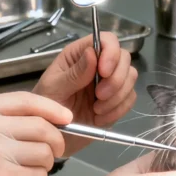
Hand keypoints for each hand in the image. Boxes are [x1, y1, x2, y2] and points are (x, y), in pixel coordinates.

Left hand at [33, 32, 137, 156]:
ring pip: (131, 77)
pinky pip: (130, 99)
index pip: (106, 40)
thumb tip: (92, 53)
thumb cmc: (45, 109)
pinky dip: (118, 110)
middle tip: (99, 96)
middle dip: (116, 79)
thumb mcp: (53, 90)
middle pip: (124, 58)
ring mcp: (109, 82)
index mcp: (79, 55)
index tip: (104, 72)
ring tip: (97, 110)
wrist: (52, 136)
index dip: (111, 52)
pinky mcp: (116, 100)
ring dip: (117, 96)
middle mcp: (97, 65)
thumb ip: (73, 73)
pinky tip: (100, 118)